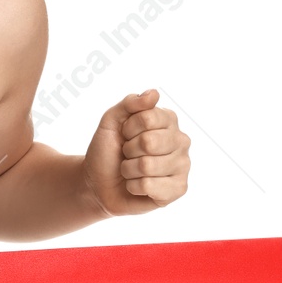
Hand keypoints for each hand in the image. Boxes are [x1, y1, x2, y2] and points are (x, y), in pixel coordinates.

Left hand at [81, 89, 190, 216]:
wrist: (98, 183)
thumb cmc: (108, 151)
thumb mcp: (111, 121)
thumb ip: (130, 103)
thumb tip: (154, 93)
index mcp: (168, 120)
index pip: (148, 118)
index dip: (128, 128)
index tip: (124, 134)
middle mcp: (181, 141)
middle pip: (149, 142)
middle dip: (128, 150)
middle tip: (127, 154)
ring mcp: (183, 165)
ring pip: (147, 166)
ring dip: (129, 170)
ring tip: (131, 170)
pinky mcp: (179, 189)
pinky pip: (149, 186)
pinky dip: (134, 186)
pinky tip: (138, 186)